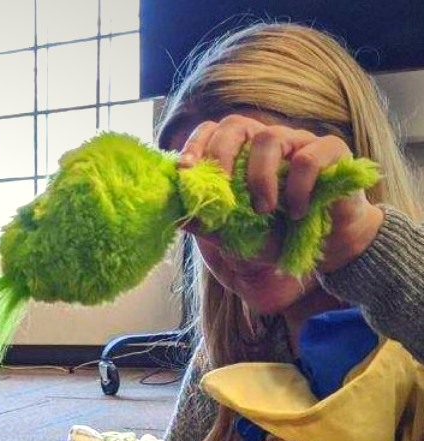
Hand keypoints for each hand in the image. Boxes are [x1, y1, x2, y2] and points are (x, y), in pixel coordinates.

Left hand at [176, 113, 383, 271]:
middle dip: (221, 155)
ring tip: (263, 210)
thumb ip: (208, 223)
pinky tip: (297, 211)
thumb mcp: (236, 235)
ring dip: (260, 178)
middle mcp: (266, 141)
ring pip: (270, 138)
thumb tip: (179, 217)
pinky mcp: (331, 150)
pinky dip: (298, 187)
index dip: (196, 145)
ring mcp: (298, 141)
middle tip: (223, 191)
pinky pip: (308, 158)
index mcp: (241, 154)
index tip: (185, 169)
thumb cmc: (277, 235)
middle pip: (236, 124)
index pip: (212, 131)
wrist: (325, 245)